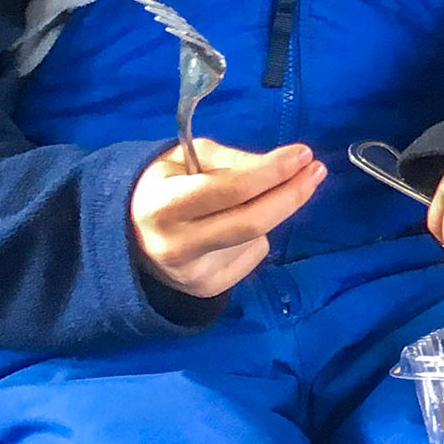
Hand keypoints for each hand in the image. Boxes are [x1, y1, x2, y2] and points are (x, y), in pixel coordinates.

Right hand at [130, 140, 323, 297]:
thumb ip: (233, 162)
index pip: (229, 190)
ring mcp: (193, 274)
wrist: (127, 238)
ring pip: (257, 237)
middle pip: (251, 223)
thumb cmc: (162, 187)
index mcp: (163, 205)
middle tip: (316, 171)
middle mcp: (176, 245)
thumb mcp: (185, 158)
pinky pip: (252, 255)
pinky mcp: (207, 289)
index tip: (303, 154)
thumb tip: (284, 167)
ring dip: (268, 211)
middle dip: (291, 194)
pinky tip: (228, 229)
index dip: (271, 172)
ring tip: (248, 198)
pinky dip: (253, 236)